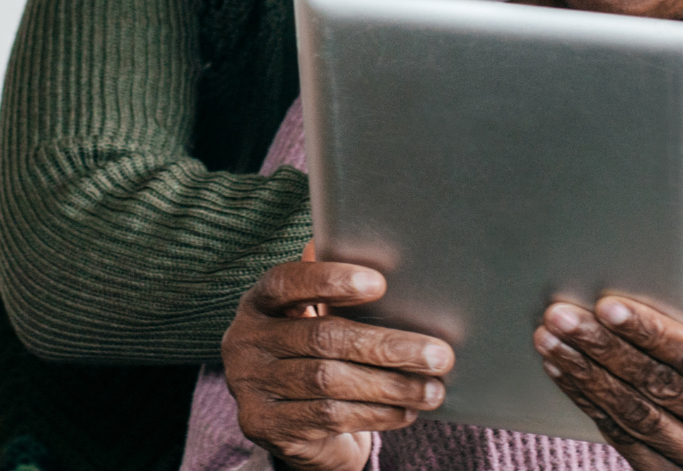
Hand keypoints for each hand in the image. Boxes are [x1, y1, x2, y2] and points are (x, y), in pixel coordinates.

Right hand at [222, 245, 451, 470]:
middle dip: (386, 345)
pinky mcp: (265, 426)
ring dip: (390, 386)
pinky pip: (329, 416)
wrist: (292, 428)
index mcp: (258, 303)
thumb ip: (333, 292)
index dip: (329, 280)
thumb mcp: (316, 321)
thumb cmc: (315, 359)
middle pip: (321, 337)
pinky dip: (375, 414)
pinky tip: (406, 411)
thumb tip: (380, 254)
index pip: (287, 282)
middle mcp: (244, 341)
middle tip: (438, 354)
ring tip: (432, 389)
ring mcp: (249, 386)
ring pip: (329, 381)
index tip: (379, 283)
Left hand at [536, 280, 682, 470]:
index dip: (653, 331)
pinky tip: (564, 374)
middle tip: (560, 316)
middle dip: (604, 347)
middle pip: (660, 385)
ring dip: (586, 374)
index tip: (608, 306)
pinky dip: (589, 403)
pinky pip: (622, 438)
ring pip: (635, 414)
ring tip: (550, 341)